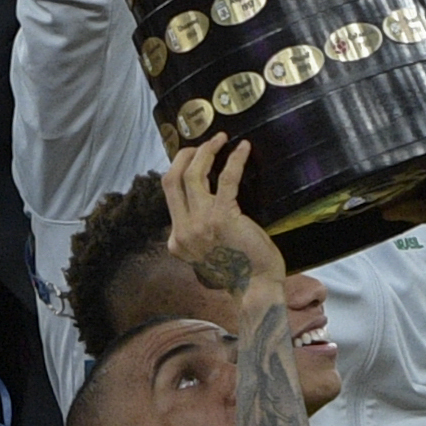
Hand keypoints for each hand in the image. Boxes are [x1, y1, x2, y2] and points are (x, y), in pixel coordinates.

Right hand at [163, 134, 281, 295]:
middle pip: (171, 181)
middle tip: (202, 144)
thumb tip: (203, 205)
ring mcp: (200, 223)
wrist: (256, 287)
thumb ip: (199, 232)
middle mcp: (182, 231)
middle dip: (184, 156)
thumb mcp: (207, 252)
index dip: (181, 172)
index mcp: (177, 240)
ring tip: (220, 139)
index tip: (195, 159)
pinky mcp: (222, 216)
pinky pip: (225, 178)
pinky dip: (234, 159)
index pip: (170, 197)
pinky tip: (243, 148)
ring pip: (192, 175)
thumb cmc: (240, 269)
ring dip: (206, 151)